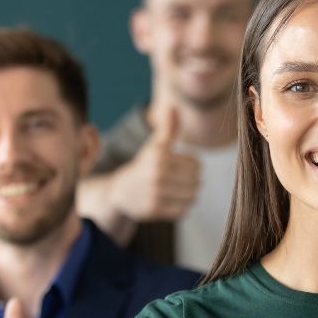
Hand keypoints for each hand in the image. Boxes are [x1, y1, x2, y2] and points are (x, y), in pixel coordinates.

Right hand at [108, 107, 200, 221]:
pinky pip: (183, 211)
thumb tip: (173, 106)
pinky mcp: (155, 209)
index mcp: (159, 155)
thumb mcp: (155, 146)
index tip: (178, 167)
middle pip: (196, 182)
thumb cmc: (144, 166)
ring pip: (192, 197)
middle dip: (191, 182)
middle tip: (177, 182)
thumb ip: (168, 128)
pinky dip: (180, 208)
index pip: (197, 165)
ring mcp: (155, 192)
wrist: (120, 192)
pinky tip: (169, 201)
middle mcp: (156, 173)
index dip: (191, 167)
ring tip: (174, 191)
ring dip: (188, 195)